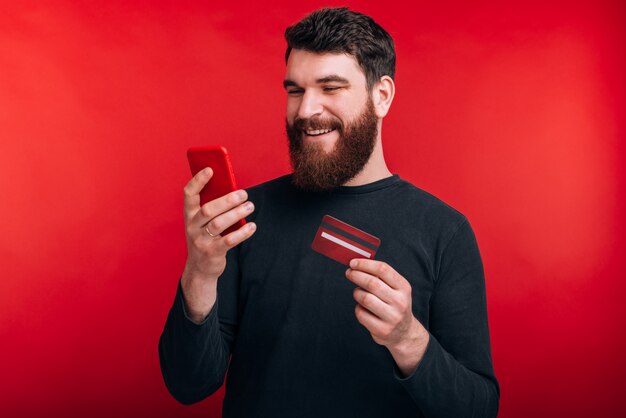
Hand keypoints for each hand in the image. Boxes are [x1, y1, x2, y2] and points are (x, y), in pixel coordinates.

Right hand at [181, 167, 256, 321]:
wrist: (200, 269)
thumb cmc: (206, 238)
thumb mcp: (204, 222)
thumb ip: (214, 207)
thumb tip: (234, 191)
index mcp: (189, 215)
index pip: (189, 194)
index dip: (198, 180)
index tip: (211, 169)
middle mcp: (192, 227)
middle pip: (208, 209)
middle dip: (227, 200)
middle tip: (244, 194)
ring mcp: (200, 241)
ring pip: (218, 224)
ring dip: (236, 214)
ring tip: (250, 206)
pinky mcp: (211, 253)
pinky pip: (228, 241)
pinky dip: (242, 232)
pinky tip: (252, 226)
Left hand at [345, 259, 428, 375]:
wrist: (404, 333)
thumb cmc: (394, 305)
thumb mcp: (396, 289)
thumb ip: (381, 277)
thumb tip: (358, 263)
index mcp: (404, 287)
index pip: (383, 269)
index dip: (365, 264)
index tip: (353, 263)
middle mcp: (400, 302)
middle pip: (372, 283)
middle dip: (356, 275)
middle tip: (349, 273)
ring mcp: (392, 317)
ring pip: (365, 298)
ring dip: (357, 293)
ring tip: (358, 293)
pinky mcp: (382, 330)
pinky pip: (361, 314)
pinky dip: (358, 308)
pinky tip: (363, 308)